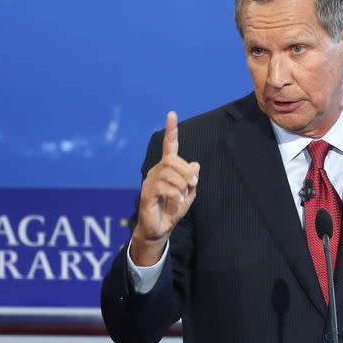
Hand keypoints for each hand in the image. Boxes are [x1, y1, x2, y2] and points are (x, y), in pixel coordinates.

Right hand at [131, 111, 199, 265]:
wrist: (160, 228)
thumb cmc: (172, 210)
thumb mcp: (188, 194)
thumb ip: (192, 179)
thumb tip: (196, 164)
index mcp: (167, 169)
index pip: (170, 146)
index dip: (171, 130)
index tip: (171, 114)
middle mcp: (156, 171)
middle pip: (173, 161)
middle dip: (187, 172)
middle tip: (193, 184)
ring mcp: (150, 181)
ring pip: (169, 173)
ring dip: (181, 184)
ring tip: (182, 196)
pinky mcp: (146, 193)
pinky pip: (163, 186)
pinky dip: (174, 194)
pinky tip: (176, 201)